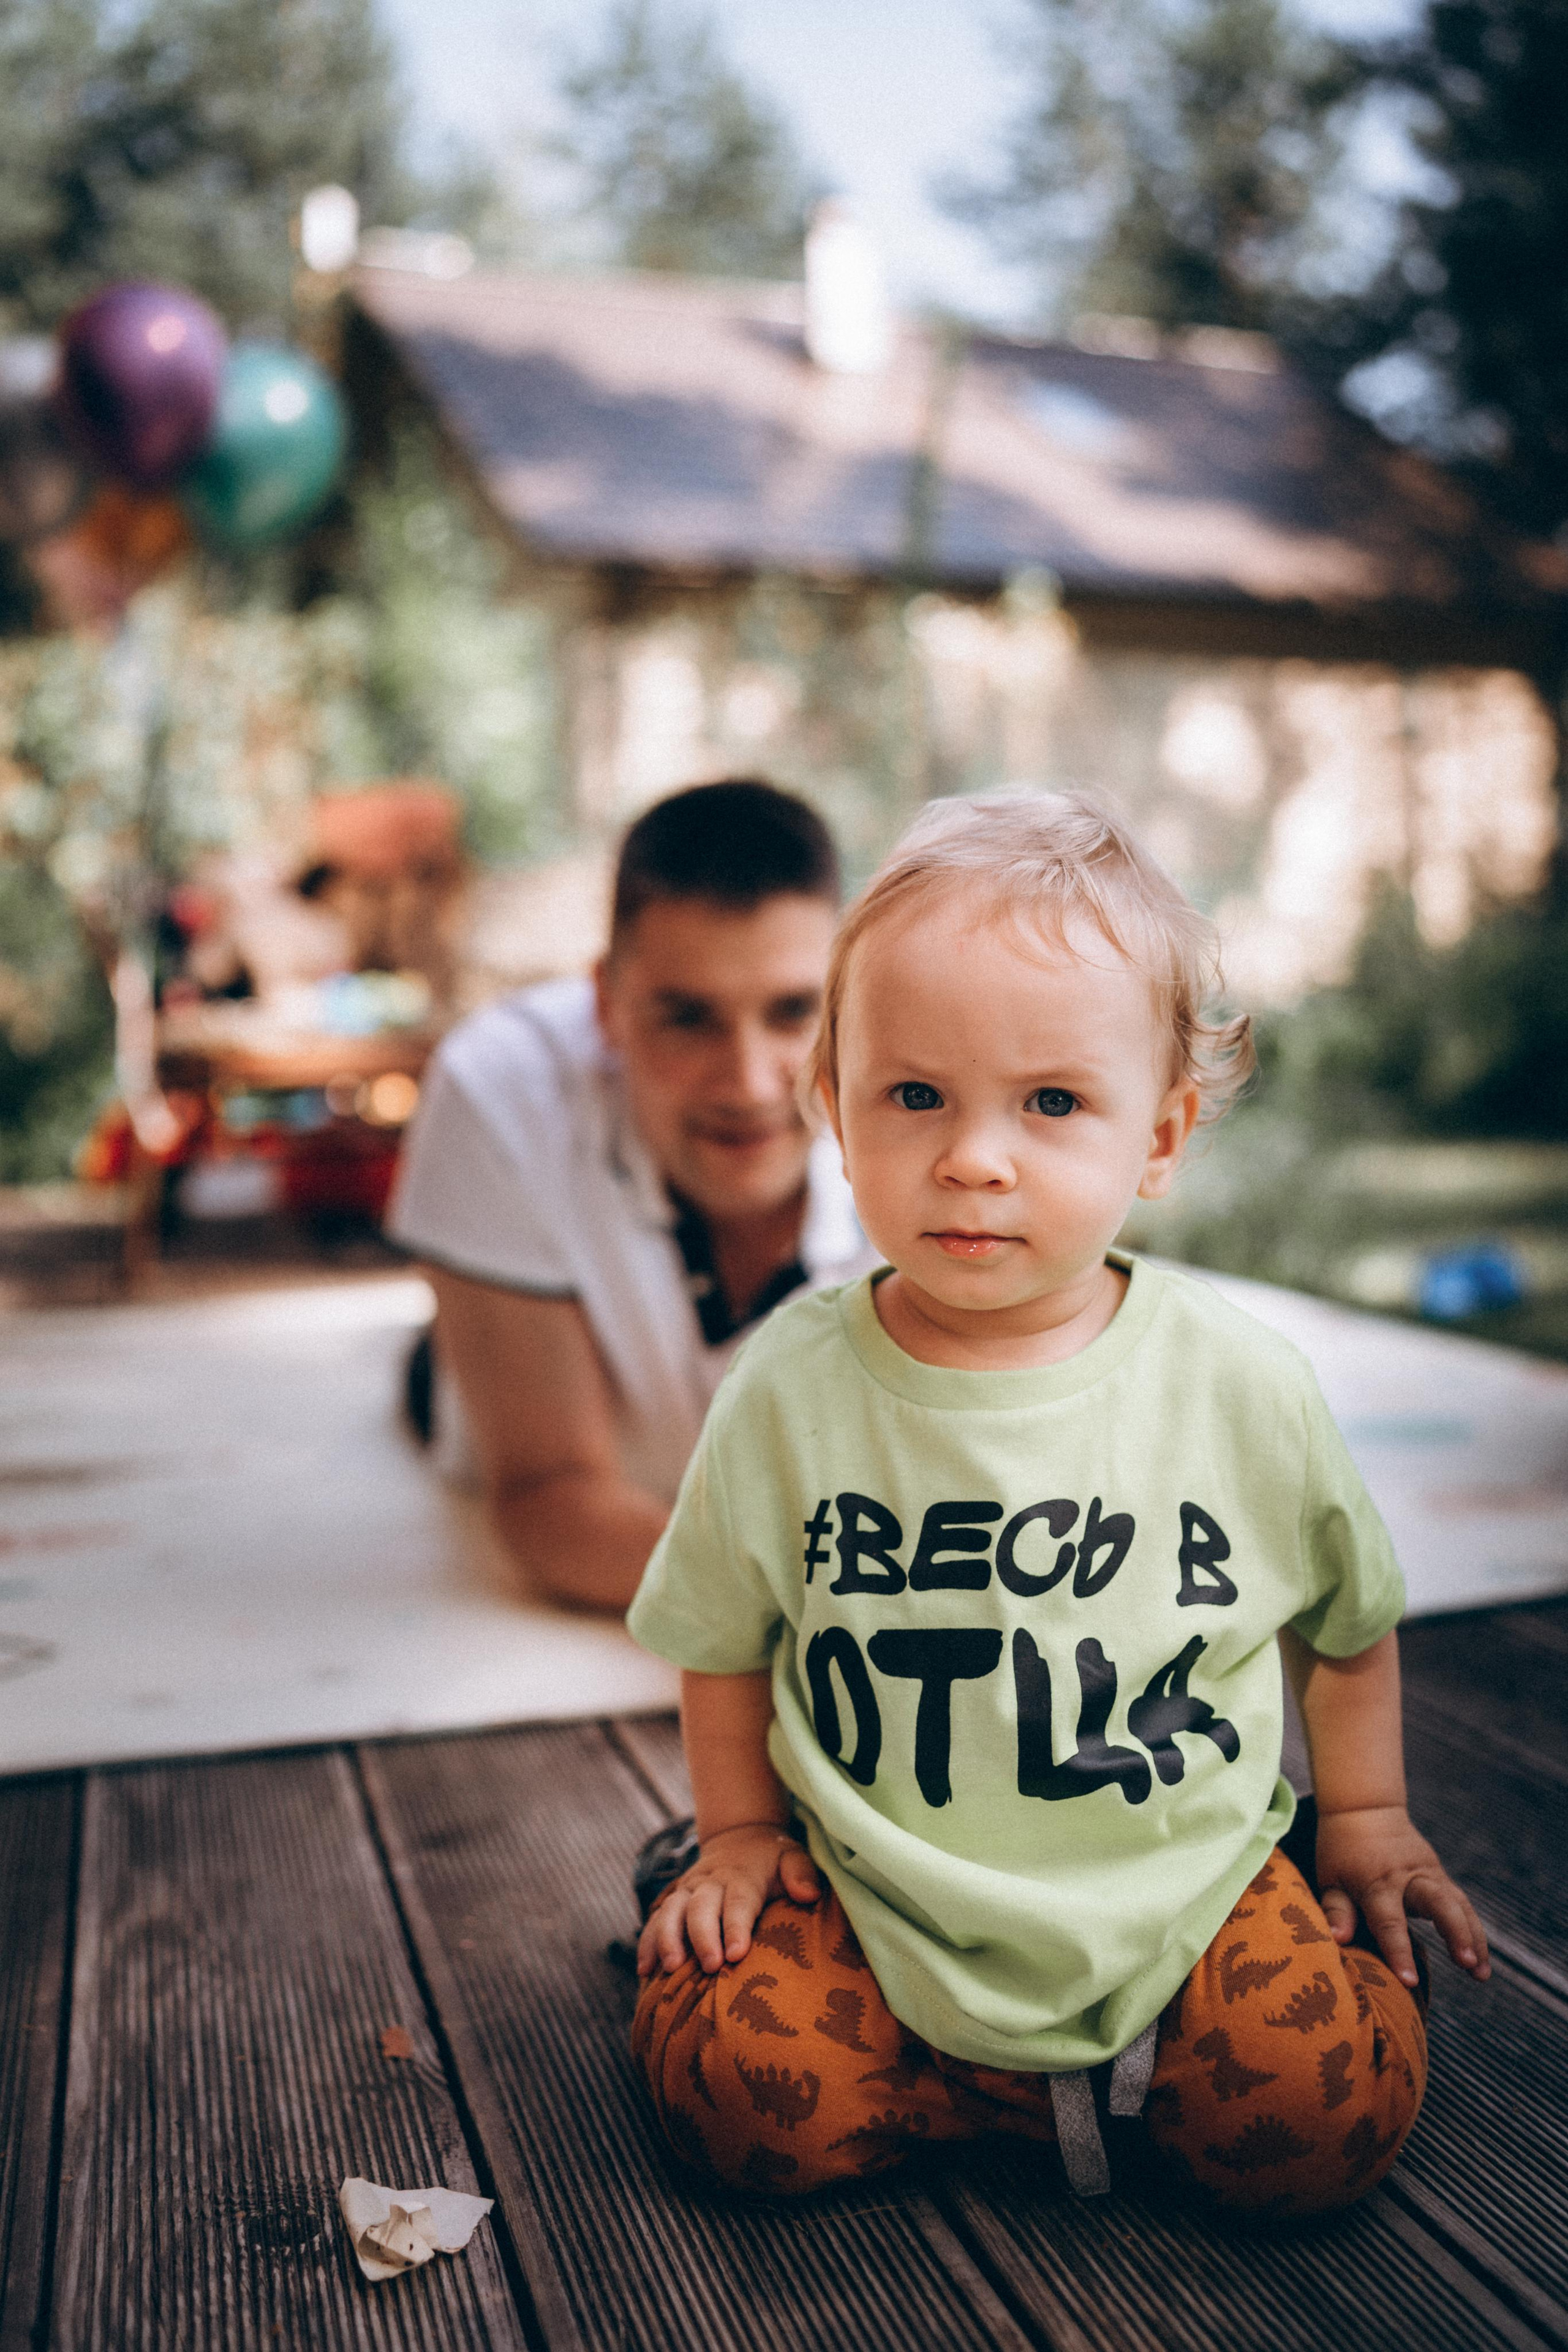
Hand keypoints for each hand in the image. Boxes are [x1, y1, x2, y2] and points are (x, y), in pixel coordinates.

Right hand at [636, 1822, 819, 1978]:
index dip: (736, 1926)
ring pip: (671, 1911)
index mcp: (742, 1876)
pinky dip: (647, 1942)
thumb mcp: (793, 1857)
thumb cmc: (772, 1860)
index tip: (737, 1954)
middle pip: (701, 1907)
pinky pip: (655, 1919)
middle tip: (709, 1966)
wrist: (741, 1839)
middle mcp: (710, 1881)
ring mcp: (688, 1890)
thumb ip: (802, 1873)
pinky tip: (645, 1970)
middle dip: (702, 1937)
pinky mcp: (674, 1900)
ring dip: (667, 1938)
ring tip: (670, 1967)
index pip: (739, 1901)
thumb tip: (808, 1894)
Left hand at [1316, 1804, 1490, 1986]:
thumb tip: (1337, 1941)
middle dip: (1456, 1933)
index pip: (1388, 1919)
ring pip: (1458, 1905)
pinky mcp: (1440, 1875)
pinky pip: (1462, 1904)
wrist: (1365, 1809)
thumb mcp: (1331, 1879)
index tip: (1409, 1981)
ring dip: (1473, 1938)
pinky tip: (1480, 1960)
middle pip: (1438, 1903)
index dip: (1398, 1950)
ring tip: (1480, 1974)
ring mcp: (1429, 1873)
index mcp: (1376, 1881)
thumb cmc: (1341, 1851)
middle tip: (1468, 1964)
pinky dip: (1473, 1931)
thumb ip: (1336, 1911)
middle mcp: (1408, 1876)